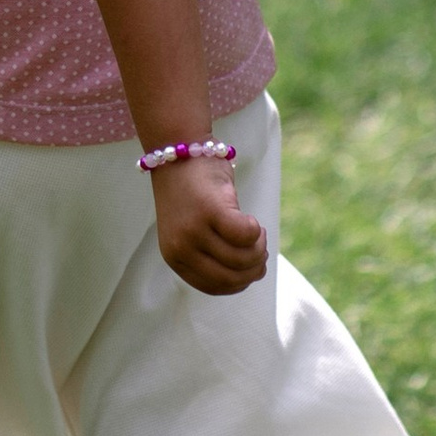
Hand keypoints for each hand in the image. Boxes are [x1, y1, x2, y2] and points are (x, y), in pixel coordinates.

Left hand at [150, 155, 268, 296]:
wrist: (178, 149)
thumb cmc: (192, 191)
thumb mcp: (195, 230)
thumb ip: (212, 253)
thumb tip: (249, 273)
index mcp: (175, 257)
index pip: (214, 287)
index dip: (240, 281)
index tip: (251, 267)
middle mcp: (180, 248)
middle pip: (229, 278)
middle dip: (254, 269)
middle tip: (261, 250)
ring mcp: (193, 231)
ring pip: (240, 258)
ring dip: (258, 248)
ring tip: (257, 232)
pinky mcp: (209, 211)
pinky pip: (244, 235)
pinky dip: (255, 232)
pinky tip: (252, 220)